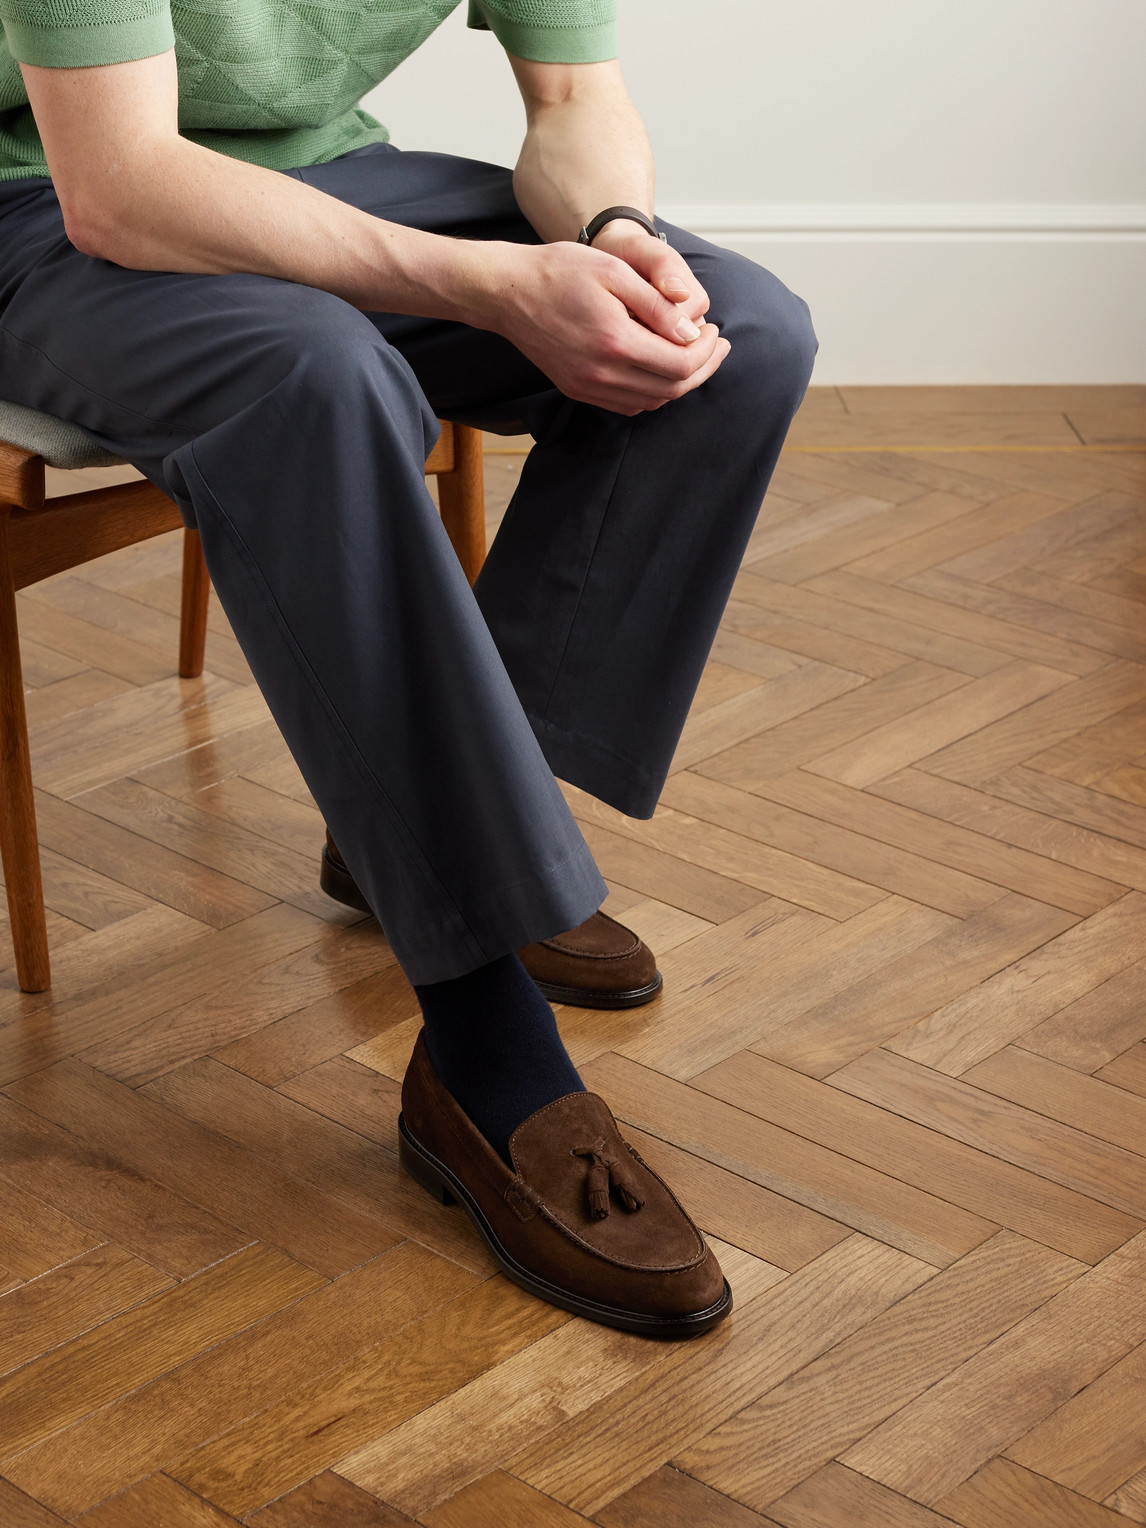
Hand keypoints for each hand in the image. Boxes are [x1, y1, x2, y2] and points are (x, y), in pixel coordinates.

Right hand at [482, 239, 730, 416]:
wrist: (507, 292)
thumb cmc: (560, 271)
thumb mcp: (615, 271)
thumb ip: (657, 306)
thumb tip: (692, 334)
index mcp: (615, 341)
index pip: (680, 364)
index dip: (706, 351)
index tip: (714, 330)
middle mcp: (602, 374)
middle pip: (671, 389)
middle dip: (702, 368)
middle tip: (716, 345)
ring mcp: (588, 387)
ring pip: (652, 401)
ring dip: (680, 382)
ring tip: (694, 356)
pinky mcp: (578, 390)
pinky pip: (628, 405)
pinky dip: (653, 392)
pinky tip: (661, 369)